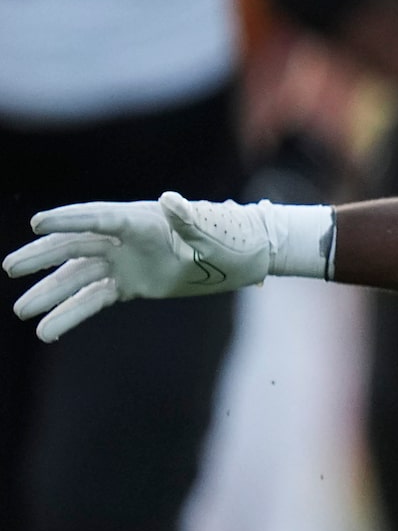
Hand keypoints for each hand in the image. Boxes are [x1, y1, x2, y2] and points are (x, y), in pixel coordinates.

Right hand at [7, 194, 331, 341]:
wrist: (240, 255)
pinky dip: (71, 314)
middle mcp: (122, 239)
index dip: (68, 220)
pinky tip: (47, 331)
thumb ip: (187, 219)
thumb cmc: (227, 236)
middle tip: (10, 268)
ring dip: (49, 294)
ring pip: (77, 278)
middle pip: (73, 246)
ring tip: (21, 311)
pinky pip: (93, 300)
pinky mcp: (128, 285)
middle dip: (42, 257)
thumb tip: (171, 200)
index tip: (38, 224)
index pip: (97, 218)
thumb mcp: (210, 230)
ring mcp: (122, 262)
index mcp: (139, 220)